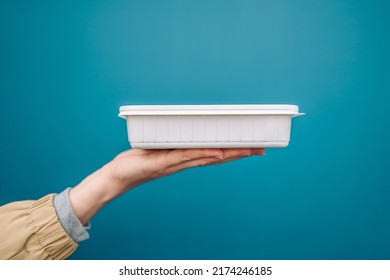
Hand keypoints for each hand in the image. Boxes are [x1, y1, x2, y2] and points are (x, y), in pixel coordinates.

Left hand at [69, 148, 264, 224]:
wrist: (116, 176)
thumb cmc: (137, 161)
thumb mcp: (158, 148)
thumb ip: (172, 143)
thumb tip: (183, 132)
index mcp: (185, 158)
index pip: (214, 154)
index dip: (234, 150)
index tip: (251, 146)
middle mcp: (184, 162)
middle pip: (218, 156)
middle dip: (240, 152)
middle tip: (261, 148)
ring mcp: (176, 163)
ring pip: (207, 157)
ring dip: (229, 153)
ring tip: (249, 149)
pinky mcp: (163, 162)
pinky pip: (186, 157)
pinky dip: (203, 154)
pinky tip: (217, 151)